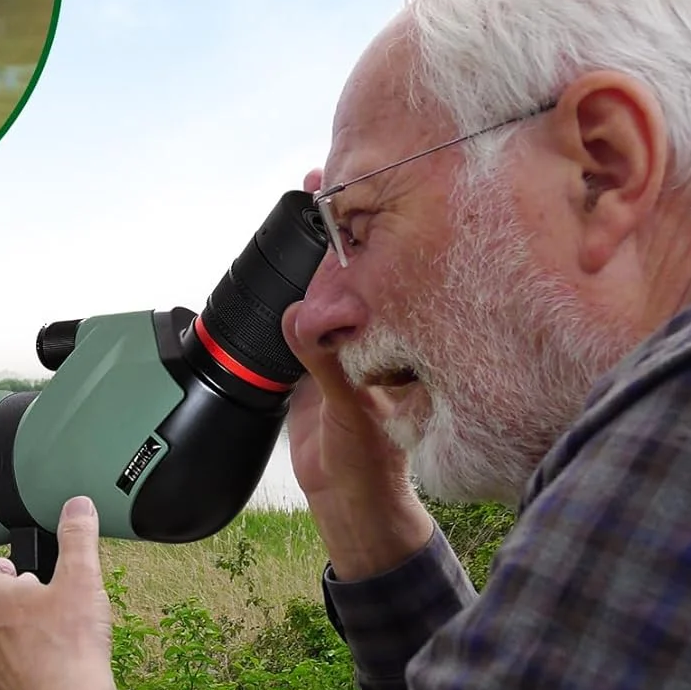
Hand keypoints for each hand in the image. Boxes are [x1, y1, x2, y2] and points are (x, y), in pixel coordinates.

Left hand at [0, 495, 126, 689]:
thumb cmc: (71, 645)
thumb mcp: (82, 579)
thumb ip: (78, 538)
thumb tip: (77, 506)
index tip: (18, 569)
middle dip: (16, 598)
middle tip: (46, 597)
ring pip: (0, 639)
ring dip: (22, 630)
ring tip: (55, 630)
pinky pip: (11, 669)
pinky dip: (29, 662)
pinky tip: (57, 663)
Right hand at [283, 173, 433, 578]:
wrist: (351, 507)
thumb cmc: (374, 469)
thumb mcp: (355, 413)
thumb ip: (328, 365)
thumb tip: (307, 317)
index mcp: (400, 342)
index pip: (387, 275)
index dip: (371, 233)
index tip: (350, 191)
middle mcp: (380, 337)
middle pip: (358, 273)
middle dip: (343, 229)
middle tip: (324, 183)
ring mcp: (349, 347)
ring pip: (332, 291)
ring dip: (319, 256)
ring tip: (311, 202)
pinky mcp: (319, 362)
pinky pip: (308, 318)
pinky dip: (298, 292)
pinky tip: (290, 264)